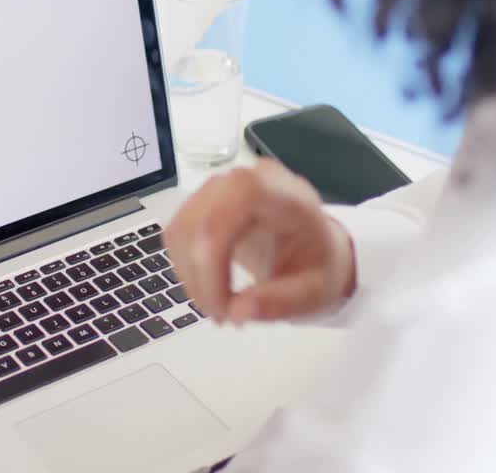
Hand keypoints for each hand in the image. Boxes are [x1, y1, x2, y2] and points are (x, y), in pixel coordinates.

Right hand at [163, 159, 356, 323]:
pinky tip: (208, 284)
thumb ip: (280, 302)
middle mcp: (248, 180)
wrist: (313, 248)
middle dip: (201, 276)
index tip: (223, 302)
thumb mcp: (315, 291)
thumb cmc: (317, 262)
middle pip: (201, 220)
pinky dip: (185, 266)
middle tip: (221, 314)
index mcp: (284, 193)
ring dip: (190, 274)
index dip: (218, 253)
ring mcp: (221, 188)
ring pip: (182, 228)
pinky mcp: (203, 203)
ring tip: (217, 303)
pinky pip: (178, 233)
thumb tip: (239, 311)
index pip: (237, 202)